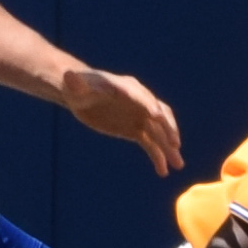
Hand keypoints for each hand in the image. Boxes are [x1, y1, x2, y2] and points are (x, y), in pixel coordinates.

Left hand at [58, 64, 184, 176]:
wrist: (81, 95)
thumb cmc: (77, 86)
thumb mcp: (73, 85)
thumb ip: (75, 83)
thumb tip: (69, 76)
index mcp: (126, 87)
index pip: (141, 96)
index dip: (149, 104)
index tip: (157, 116)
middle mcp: (139, 100)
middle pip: (159, 113)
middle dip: (168, 128)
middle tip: (175, 144)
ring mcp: (139, 115)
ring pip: (159, 132)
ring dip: (169, 147)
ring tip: (178, 164)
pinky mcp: (136, 129)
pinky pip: (150, 143)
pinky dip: (157, 156)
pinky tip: (162, 170)